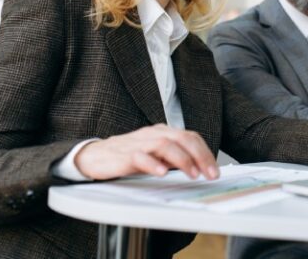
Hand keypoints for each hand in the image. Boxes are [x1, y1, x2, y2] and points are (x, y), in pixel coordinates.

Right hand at [74, 124, 218, 180]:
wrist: (93, 156)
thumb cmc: (127, 155)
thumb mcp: (155, 154)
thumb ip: (174, 157)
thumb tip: (198, 167)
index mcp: (163, 132)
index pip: (190, 137)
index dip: (205, 153)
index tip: (214, 170)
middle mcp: (153, 134)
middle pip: (182, 138)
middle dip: (200, 156)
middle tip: (210, 173)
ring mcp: (138, 143)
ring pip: (165, 144)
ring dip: (182, 159)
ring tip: (192, 174)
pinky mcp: (123, 155)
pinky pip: (140, 156)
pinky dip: (152, 164)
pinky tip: (162, 173)